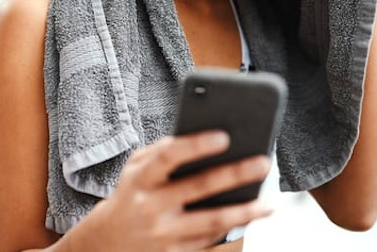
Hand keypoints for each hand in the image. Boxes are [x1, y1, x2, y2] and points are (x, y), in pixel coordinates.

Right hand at [64, 130, 272, 251]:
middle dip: (234, 174)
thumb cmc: (132, 193)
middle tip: (263, 162)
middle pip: (198, 187)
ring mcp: (163, 234)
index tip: (224, 136)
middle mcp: (150, 206)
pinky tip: (250, 217)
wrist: (108, 241)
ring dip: (245, 212)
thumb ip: (162, 150)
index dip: (196, 145)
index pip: (168, 156)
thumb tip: (203, 137)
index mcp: (140, 178)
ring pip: (212, 222)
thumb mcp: (135, 167)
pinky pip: (210, 240)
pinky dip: (233, 229)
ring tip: (269, 203)